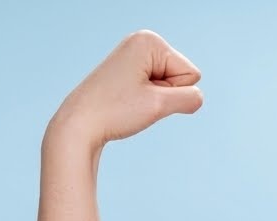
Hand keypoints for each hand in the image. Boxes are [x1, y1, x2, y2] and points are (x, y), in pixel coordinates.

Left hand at [48, 29, 202, 146]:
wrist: (78, 125)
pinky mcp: (129, 70)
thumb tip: (198, 98)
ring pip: (169, 85)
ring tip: (128, 101)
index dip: (172, 93)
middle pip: (181, 76)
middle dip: (164, 95)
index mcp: (150, 40)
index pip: (191, 74)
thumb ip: (190, 98)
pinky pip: (157, 89)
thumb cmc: (115, 112)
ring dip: (155, 100)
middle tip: (134, 100)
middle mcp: (142, 42)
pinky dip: (147, 100)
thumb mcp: (160, 105)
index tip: (142, 95)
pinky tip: (126, 101)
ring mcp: (135, 55)